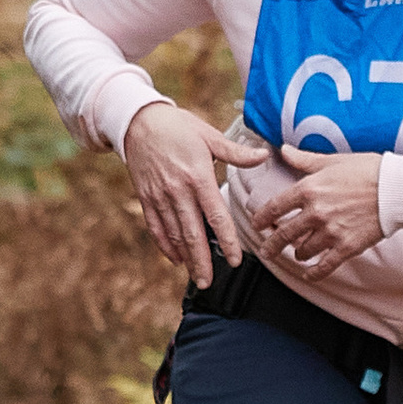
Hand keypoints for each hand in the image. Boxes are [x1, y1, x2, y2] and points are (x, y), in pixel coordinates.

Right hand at [123, 104, 259, 288]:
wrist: (138, 121)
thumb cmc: (178, 127)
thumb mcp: (209, 135)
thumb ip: (236, 153)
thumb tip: (264, 156)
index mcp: (198, 177)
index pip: (216, 216)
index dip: (226, 241)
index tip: (235, 261)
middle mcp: (178, 191)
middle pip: (193, 233)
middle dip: (202, 261)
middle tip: (209, 283)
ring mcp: (160, 196)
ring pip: (174, 234)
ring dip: (186, 258)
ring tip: (197, 277)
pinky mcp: (146, 198)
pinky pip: (155, 227)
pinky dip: (165, 245)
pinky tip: (175, 259)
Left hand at [252, 145, 384, 282]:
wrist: (396, 189)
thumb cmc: (368, 170)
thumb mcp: (332, 160)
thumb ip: (305, 160)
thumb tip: (284, 150)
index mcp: (308, 189)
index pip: (275, 207)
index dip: (262, 218)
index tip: (257, 224)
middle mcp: (315, 213)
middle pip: (284, 234)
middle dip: (271, 245)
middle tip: (266, 251)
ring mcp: (330, 232)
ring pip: (303, 251)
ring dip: (297, 254)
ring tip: (297, 254)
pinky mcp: (346, 247)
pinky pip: (324, 266)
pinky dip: (314, 273)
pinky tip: (309, 274)